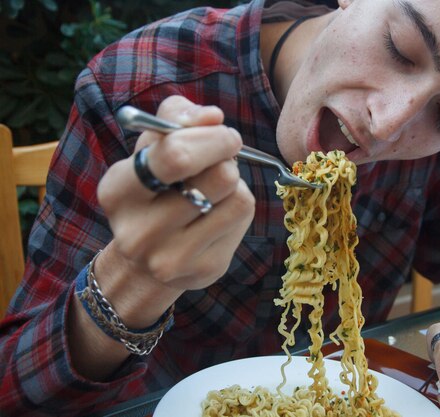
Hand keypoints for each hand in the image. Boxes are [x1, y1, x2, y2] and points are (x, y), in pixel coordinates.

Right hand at [94, 95, 254, 325]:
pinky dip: (239, 205)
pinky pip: (243, 218)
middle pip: (220, 177)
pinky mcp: (205, 269)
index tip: (223, 133)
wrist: (146, 260)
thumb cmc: (154, 187)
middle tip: (227, 153)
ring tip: (215, 186)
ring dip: (235, 182)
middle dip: (229, 156)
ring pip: (238, 198)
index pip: (176, 155)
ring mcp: (172, 257)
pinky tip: (218, 211)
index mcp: (118, 192)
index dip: (211, 138)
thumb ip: (177, 117)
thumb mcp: (152, 146)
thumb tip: (213, 116)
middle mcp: (139, 232)